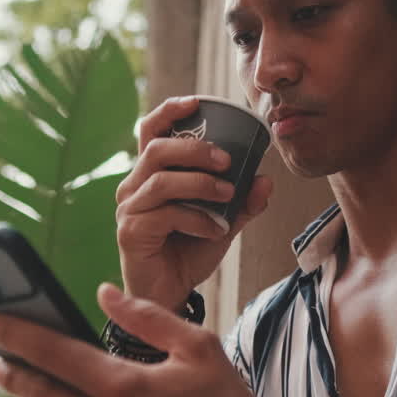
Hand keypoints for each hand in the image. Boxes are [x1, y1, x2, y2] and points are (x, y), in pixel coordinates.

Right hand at [115, 96, 274, 310]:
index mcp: (150, 175)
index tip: (196, 102)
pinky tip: (214, 229)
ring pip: (161, 180)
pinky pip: (165, 214)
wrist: (170, 295)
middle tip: (227, 159)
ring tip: (228, 192)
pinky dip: (196, 218)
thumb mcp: (223, 222)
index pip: (150, 131)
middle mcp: (133, 187)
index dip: (169, 111)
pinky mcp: (130, 233)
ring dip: (200, 183)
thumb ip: (242, 202)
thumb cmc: (190, 252)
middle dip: (194, 148)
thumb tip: (266, 179)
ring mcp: (129, 210)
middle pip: (156, 149)